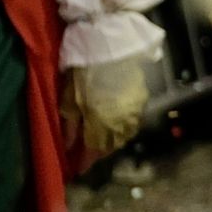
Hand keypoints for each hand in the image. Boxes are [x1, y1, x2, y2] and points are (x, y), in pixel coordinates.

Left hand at [59, 59, 148, 173]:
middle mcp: (121, 123)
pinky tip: (114, 123)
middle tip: (88, 154)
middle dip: (99, 153)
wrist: (108, 42)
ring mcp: (134, 111)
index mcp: (101, 124)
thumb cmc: (81, 70)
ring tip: (101, 140)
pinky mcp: (142, 99)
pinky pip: (132, 122)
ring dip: (112, 141)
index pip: (94, 152)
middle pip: (112, 146)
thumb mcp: (69, 98)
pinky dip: (122, 128)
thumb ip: (70, 126)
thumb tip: (70, 148)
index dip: (86, 162)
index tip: (78, 169)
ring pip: (124, 136)